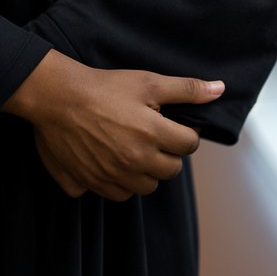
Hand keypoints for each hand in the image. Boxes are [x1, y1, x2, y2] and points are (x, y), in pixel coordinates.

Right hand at [4, 50, 224, 200]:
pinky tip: (113, 161)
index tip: (169, 124)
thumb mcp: (147, 81)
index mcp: (153, 134)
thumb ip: (186, 89)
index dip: (182, 133)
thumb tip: (220, 89)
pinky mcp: (92, 183)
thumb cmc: (103, 87)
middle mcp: (136, 160)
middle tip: (151, 135)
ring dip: (146, 171)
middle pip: (171, 170)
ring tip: (132, 148)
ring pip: (146, 186)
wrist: (57, 97)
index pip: (189, 145)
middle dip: (167, 153)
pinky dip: (121, 182)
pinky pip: (119, 194)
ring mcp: (113, 175)